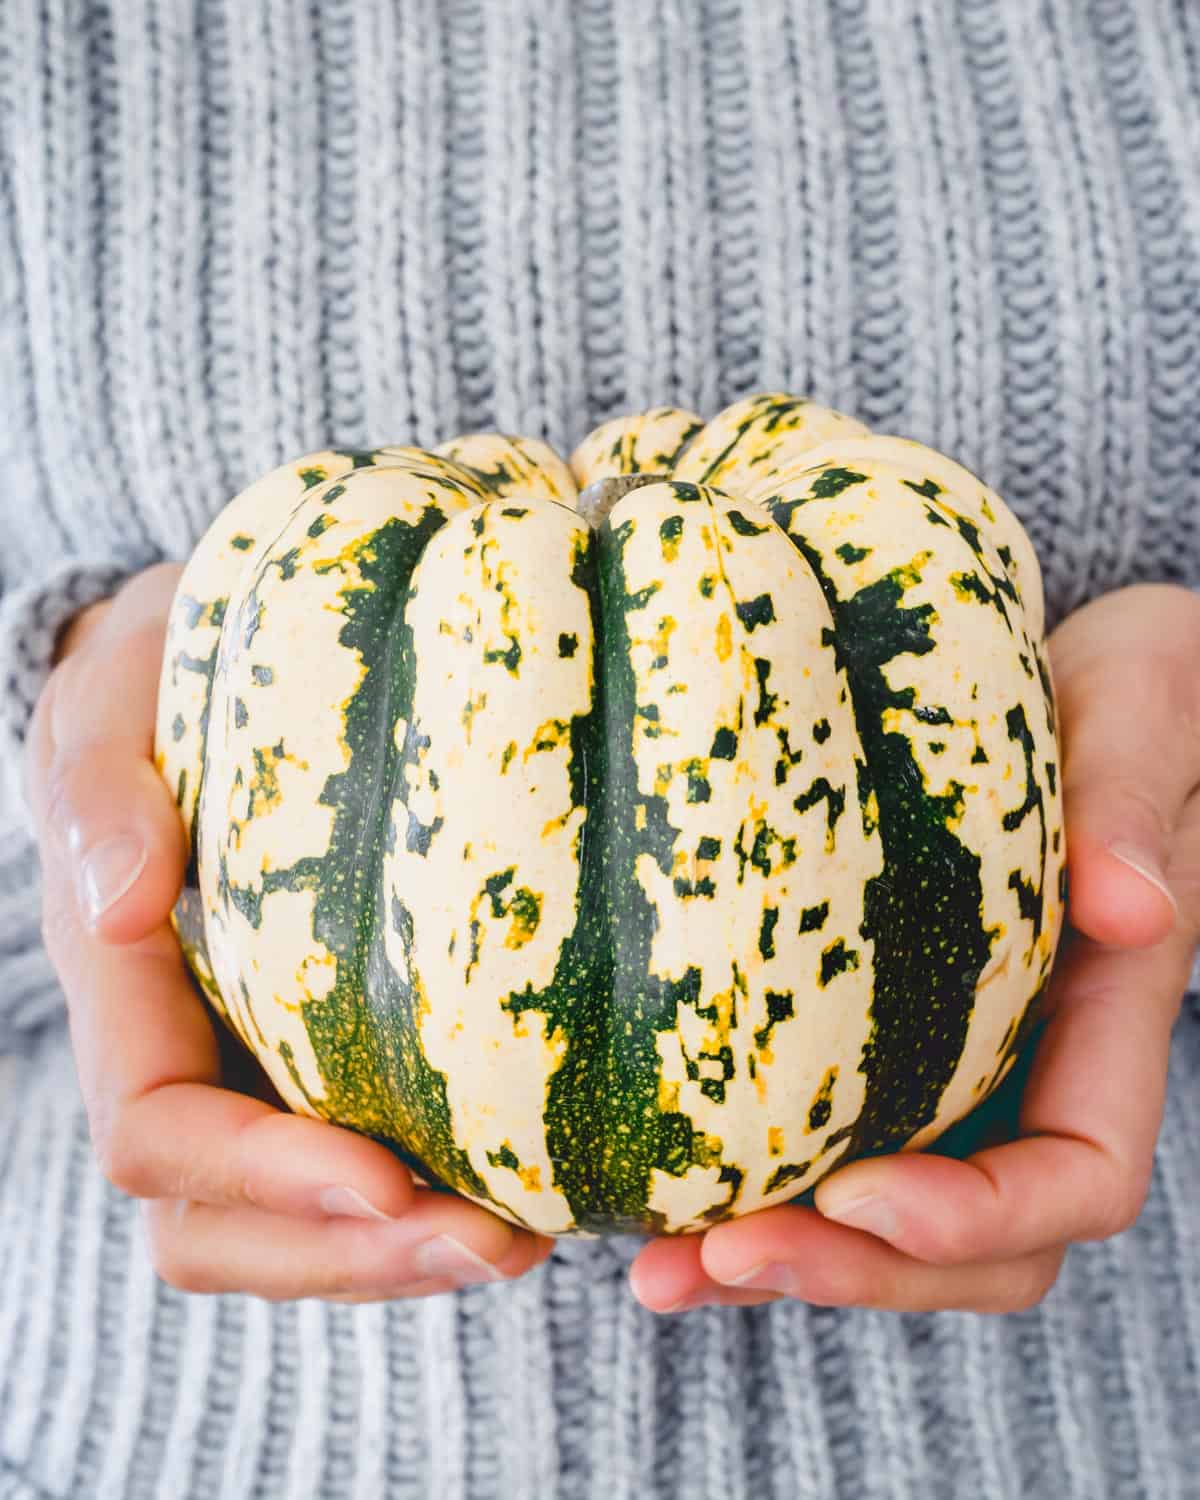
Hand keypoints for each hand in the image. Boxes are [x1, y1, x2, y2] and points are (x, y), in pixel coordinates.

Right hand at [28, 563, 553, 1301]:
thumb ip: (101, 793)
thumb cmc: (153, 677)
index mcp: (122, 991)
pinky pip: (358, 1162)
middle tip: (498, 1242)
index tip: (385, 1180)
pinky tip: (524, 1174)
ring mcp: (253, 1060)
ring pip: (292, 1223)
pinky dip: (426, 1196)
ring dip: (401, 1254)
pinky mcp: (324, 1047)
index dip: (261, 1178)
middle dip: (349, 1258)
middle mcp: (182, 1049)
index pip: (161, 1133)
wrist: (194, 668)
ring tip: (532, 1234)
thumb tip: (122, 908)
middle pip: (224, 1224)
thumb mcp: (112, 704)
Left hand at [629, 582, 1199, 1314]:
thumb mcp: (1146, 700)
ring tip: (661, 1269)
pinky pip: (828, 1131)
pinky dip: (751, 1179)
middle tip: (722, 1259)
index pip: (1079, 1173)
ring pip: (890, 1217)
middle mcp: (1032, 1059)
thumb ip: (1142, 794)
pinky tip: (652, 1185)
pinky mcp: (879, 1024)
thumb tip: (1131, 910)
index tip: (864, 1197)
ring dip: (788, 1257)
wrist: (1070, 670)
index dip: (980, 1217)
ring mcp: (954, 1056)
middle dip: (855, 1269)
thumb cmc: (1128, 682)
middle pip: (972, 1241)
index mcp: (1109, 1008)